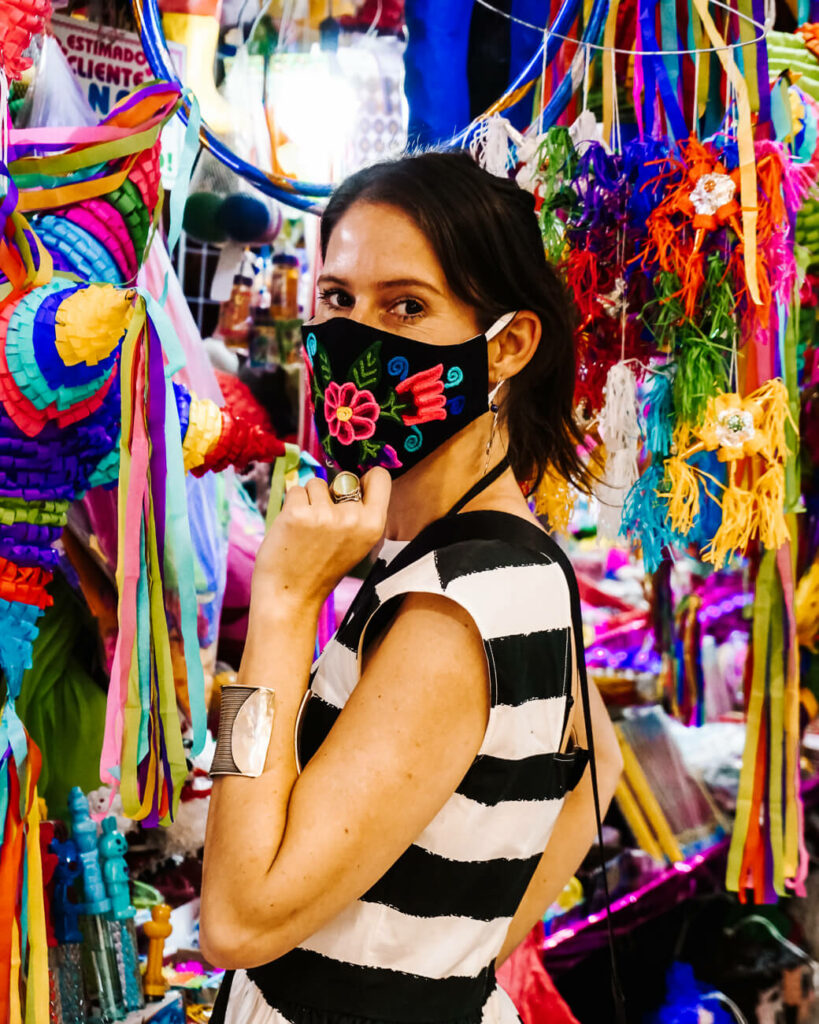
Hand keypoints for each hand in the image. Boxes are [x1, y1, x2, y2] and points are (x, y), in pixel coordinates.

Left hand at [250, 468, 391, 611]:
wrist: (291, 595)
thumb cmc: (321, 568)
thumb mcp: (357, 543)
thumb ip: (360, 514)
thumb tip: (352, 480)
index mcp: (374, 525)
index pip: (380, 477)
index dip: (363, 480)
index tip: (350, 492)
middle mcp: (353, 517)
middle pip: (344, 479)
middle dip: (331, 494)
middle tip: (323, 526)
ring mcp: (325, 515)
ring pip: (316, 483)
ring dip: (309, 500)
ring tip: (306, 530)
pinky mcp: (298, 513)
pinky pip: (295, 490)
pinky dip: (291, 505)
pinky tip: (292, 529)